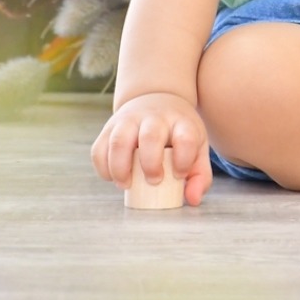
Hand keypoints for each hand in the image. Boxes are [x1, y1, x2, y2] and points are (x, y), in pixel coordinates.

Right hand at [91, 91, 211, 206]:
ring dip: (120, 167)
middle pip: (150, 135)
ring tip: (126, 184)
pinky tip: (112, 177)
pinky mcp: (109, 127)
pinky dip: (103, 167)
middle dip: (150, 163)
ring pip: (119, 140)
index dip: (183, 160)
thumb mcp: (197, 146)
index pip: (185, 138)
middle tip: (153, 180)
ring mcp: (129, 119)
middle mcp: (154, 117)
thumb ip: (200, 175)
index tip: (179, 175)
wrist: (156, 100)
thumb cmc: (177, 132)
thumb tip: (192, 199)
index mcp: (181, 122)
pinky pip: (99, 148)